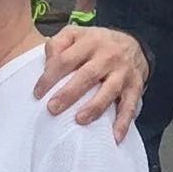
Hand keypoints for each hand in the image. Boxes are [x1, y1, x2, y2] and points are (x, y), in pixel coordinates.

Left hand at [36, 25, 148, 140]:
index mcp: (91, 41)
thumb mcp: (77, 34)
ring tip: (79, 120)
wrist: (134, 45)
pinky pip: (130, 106)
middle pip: (88, 75)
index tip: (37, 93)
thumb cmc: (98, 44)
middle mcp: (108, 55)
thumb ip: (59, 43)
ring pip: (109, 90)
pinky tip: (115, 137)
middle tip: (52, 108)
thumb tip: (48, 62)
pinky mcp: (135, 86)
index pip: (66, 59)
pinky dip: (123, 122)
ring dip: (95, 107)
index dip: (50, 76)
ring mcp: (123, 72)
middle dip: (69, 93)